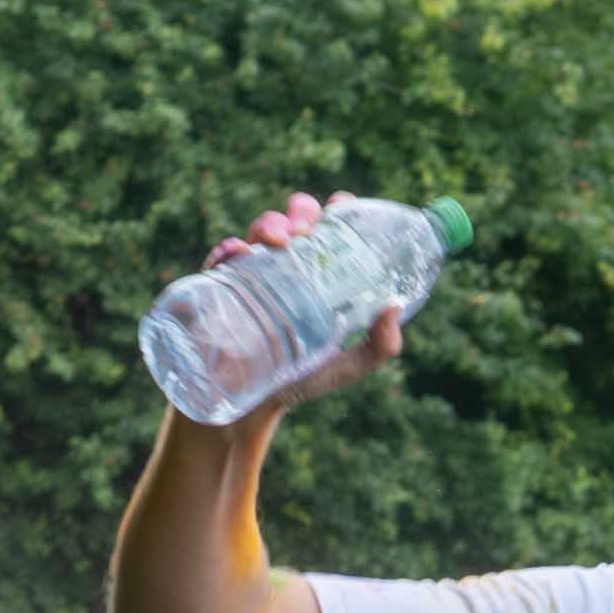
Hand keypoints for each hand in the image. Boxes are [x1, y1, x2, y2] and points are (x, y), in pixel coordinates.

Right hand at [210, 193, 410, 416]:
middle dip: (301, 212)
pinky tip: (238, 253)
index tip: (339, 206)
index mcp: (322, 272)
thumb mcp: (350, 365)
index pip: (332, 227)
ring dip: (270, 225)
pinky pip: (222, 259)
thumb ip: (380, 345)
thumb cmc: (306, 379)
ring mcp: (255, 273)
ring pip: (260, 231)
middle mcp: (289, 265)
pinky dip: (230, 250)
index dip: (338, 209)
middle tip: (306, 230)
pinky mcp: (221, 287)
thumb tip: (392, 307)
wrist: (254, 406)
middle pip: (296, 219)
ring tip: (279, 242)